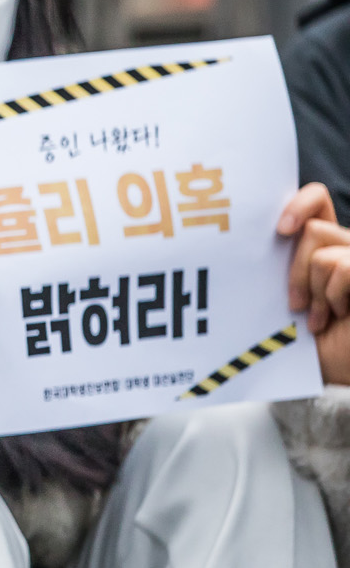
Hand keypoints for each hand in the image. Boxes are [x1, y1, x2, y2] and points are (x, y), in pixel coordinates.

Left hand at [280, 183, 349, 384]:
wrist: (340, 368)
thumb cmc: (305, 344)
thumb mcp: (281, 300)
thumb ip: (272, 269)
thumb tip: (229, 247)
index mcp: (322, 246)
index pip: (316, 199)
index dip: (299, 203)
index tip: (280, 230)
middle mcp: (345, 247)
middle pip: (312, 229)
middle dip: (296, 271)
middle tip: (295, 305)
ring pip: (324, 251)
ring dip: (315, 290)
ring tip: (319, 317)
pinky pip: (343, 267)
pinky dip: (333, 296)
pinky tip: (338, 316)